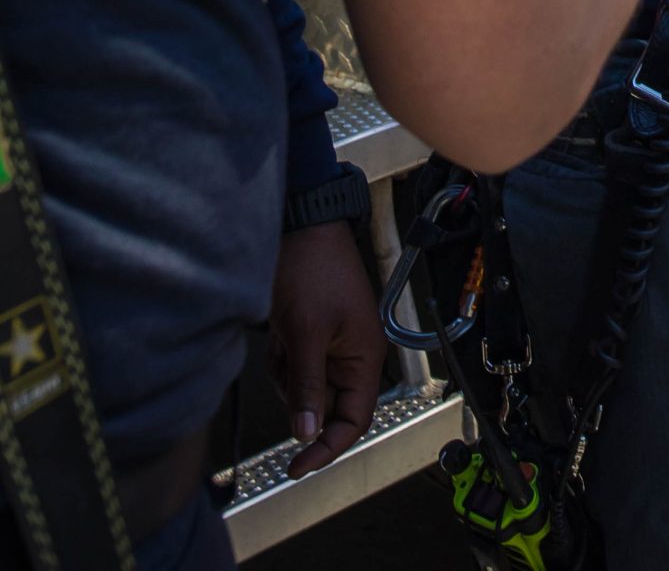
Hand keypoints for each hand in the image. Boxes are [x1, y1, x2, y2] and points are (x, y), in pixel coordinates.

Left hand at [269, 220, 385, 477]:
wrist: (302, 227)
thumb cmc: (314, 270)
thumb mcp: (306, 333)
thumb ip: (307, 387)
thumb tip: (306, 434)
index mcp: (364, 357)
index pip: (353, 420)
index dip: (327, 447)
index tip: (296, 465)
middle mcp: (352, 356)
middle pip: (323, 406)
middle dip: (297, 394)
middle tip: (285, 364)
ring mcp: (331, 346)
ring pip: (303, 389)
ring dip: (286, 374)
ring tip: (283, 337)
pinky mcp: (312, 336)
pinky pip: (293, 368)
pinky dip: (281, 357)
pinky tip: (280, 330)